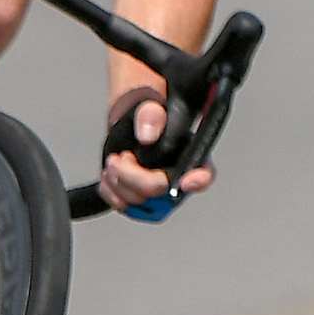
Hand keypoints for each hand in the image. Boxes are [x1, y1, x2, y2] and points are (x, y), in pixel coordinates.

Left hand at [97, 86, 213, 223]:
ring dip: (118, 182)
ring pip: (138, 202)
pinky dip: (110, 192)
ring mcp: (159, 194)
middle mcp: (178, 180)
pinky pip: (123, 206)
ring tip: (114, 162)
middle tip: (122, 157)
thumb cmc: (148, 120)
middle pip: (160, 190)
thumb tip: (147, 135)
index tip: (185, 181)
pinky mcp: (141, 202)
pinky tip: (110, 176)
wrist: (130, 130)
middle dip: (133, 175)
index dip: (197, 180)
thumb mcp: (151, 107)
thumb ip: (151, 115)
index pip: (203, 174)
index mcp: (191, 156)